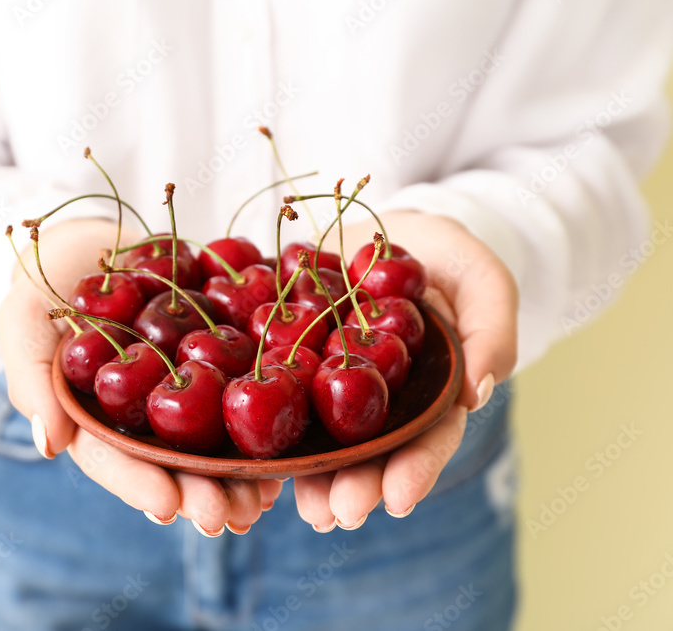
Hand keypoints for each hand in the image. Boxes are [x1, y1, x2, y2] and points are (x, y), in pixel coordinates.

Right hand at [0, 219, 281, 534]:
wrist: (100, 233)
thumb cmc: (48, 271)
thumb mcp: (25, 314)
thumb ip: (31, 374)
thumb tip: (49, 446)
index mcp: (91, 412)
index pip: (111, 458)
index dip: (139, 485)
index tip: (171, 509)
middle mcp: (138, 411)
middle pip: (169, 463)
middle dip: (200, 493)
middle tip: (231, 515)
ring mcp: (180, 386)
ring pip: (210, 442)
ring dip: (238, 477)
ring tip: (264, 499)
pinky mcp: (216, 357)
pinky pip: (243, 393)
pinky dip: (264, 423)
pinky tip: (288, 452)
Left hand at [292, 211, 517, 530]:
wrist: (375, 229)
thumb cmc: (442, 253)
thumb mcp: (479, 275)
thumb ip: (491, 328)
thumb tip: (478, 393)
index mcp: (427, 390)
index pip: (428, 437)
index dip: (415, 470)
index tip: (399, 501)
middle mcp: (378, 400)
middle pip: (369, 452)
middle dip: (355, 486)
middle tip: (335, 514)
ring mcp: (329, 385)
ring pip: (320, 439)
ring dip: (310, 477)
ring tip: (303, 506)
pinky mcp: (288, 363)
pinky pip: (272, 398)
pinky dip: (263, 432)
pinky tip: (251, 462)